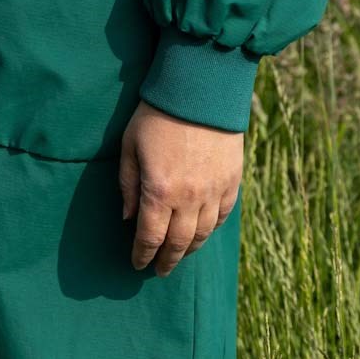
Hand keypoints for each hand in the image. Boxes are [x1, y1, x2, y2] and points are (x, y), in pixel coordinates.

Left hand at [119, 98, 242, 275]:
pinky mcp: (232, 180)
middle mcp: (189, 198)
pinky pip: (223, 215)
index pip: (150, 237)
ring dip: (190, 249)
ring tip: (180, 255)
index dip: (143, 255)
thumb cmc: (157, 113)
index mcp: (159, 191)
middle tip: (159, 270)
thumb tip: (129, 217)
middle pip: (178, 244)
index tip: (138, 264)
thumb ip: (128, 183)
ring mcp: (214, 191)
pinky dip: (212, 228)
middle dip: (167, 261)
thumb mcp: (130, 144)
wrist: (200, 88)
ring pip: (203, 234)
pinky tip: (204, 231)